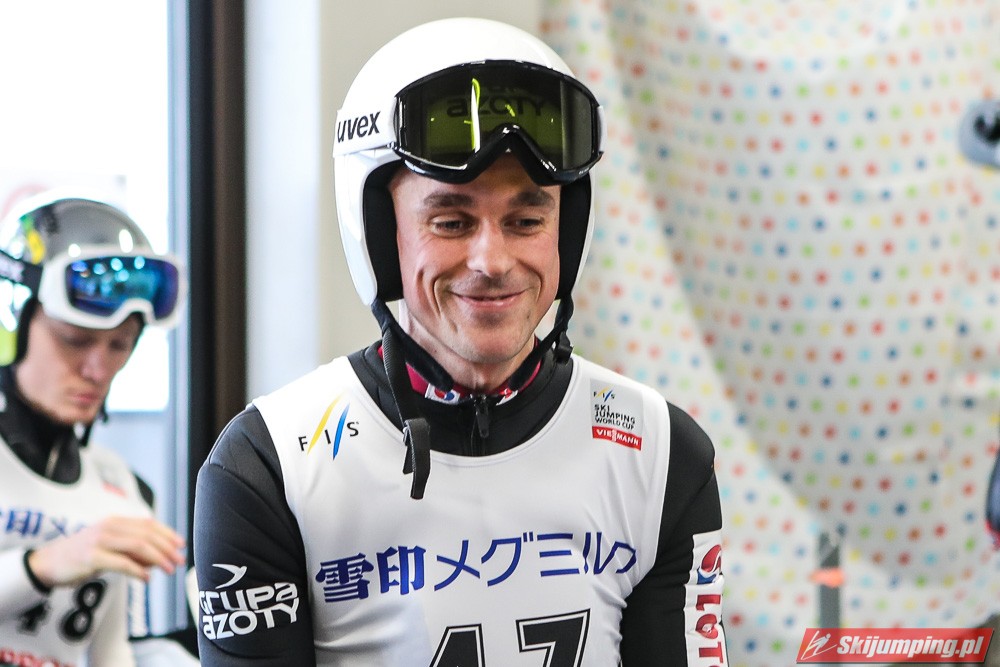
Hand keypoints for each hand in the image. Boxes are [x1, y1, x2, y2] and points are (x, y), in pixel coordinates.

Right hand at [27, 516, 184, 587]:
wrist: (48, 563)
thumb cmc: (82, 556)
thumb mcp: (109, 548)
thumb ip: (132, 550)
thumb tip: (159, 559)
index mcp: (115, 522)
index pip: (148, 524)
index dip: (168, 534)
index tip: (181, 545)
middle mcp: (109, 527)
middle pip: (147, 535)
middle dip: (167, 548)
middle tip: (180, 561)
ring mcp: (99, 541)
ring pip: (138, 546)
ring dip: (158, 559)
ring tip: (169, 570)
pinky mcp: (91, 557)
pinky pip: (121, 562)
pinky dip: (138, 571)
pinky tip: (147, 578)